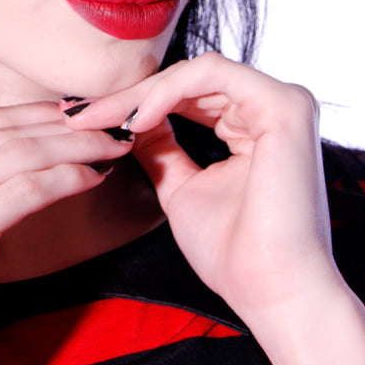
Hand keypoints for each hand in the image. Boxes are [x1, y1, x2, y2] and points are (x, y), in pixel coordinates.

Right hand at [0, 102, 131, 364]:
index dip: (33, 114)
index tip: (76, 116)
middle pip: (0, 131)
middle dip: (62, 124)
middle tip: (109, 123)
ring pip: (18, 154)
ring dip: (75, 145)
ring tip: (113, 147)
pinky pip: (26, 191)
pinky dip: (67, 179)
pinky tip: (93, 179)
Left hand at [62, 53, 341, 326]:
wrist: (270, 291)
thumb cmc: (233, 254)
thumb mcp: (180, 188)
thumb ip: (161, 149)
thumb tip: (130, 121)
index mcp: (254, 125)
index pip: (186, 96)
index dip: (134, 104)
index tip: (83, 119)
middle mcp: (271, 107)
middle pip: (187, 82)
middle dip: (129, 98)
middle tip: (79, 115)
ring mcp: (284, 101)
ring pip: (194, 73)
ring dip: (141, 95)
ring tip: (103, 119)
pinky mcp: (285, 105)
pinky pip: (212, 74)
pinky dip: (168, 92)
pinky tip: (138, 119)